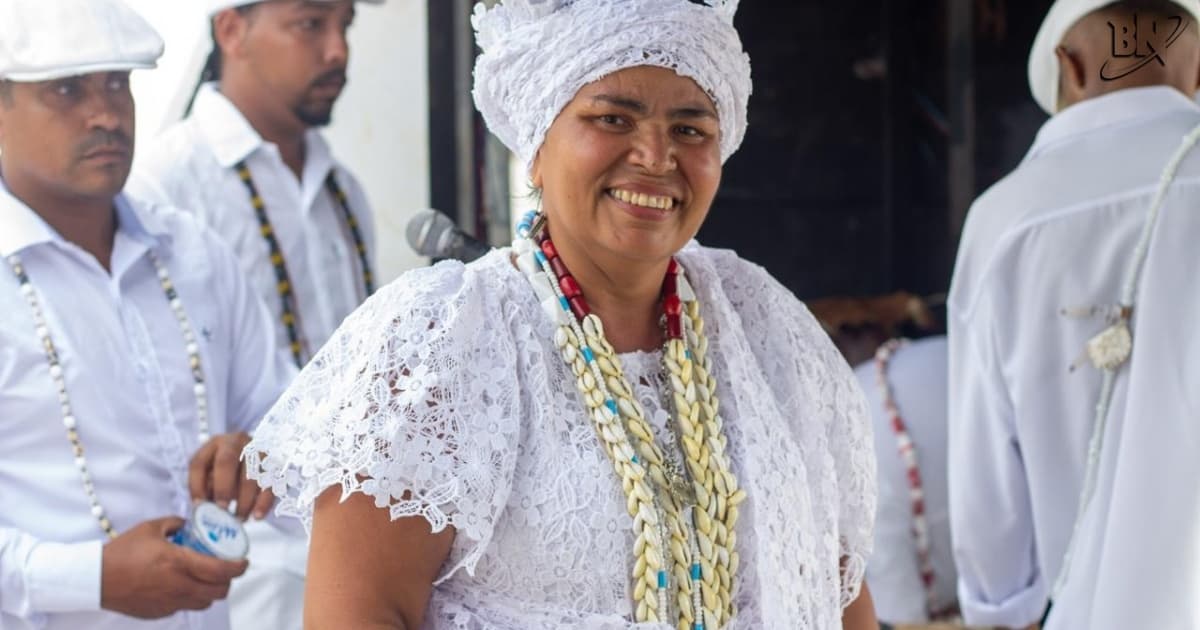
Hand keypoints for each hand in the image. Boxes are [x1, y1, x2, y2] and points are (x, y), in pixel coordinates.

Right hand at [100, 517, 247, 618]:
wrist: (95, 578)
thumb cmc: (122, 552)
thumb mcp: (150, 528)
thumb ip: (174, 523)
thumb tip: (187, 523)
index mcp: (179, 563)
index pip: (221, 571)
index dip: (239, 568)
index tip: (244, 561)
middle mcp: (178, 586)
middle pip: (219, 591)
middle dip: (229, 581)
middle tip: (227, 570)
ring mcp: (169, 603)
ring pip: (205, 602)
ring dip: (211, 591)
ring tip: (208, 579)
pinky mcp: (159, 613)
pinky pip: (185, 607)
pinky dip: (191, 598)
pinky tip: (183, 586)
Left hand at [189, 432, 273, 519]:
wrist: (255, 456)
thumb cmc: (227, 470)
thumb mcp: (212, 474)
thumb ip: (206, 488)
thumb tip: (204, 509)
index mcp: (214, 445)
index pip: (199, 463)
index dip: (196, 486)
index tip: (199, 506)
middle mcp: (235, 443)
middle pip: (226, 462)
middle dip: (223, 488)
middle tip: (221, 509)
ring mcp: (257, 451)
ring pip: (251, 475)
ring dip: (244, 501)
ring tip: (239, 518)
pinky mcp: (274, 464)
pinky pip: (270, 484)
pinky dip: (263, 502)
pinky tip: (257, 516)